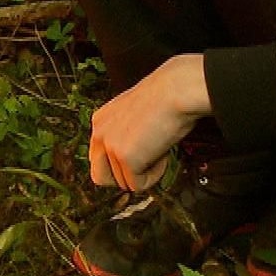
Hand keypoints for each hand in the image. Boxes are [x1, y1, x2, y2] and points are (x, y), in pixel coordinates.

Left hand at [89, 54, 211, 190]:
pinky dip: (154, 176)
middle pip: (101, 177)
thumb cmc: (166, 98)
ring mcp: (110, 146)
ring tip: (158, 148)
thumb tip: (132, 161)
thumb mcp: (136, 116)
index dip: (120, 165)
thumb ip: (125, 135)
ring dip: (144, 172)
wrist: (177, 90)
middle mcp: (99, 133)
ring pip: (123, 183)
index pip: (98, 158)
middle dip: (124, 177)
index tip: (140, 159)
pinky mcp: (125, 158)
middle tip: (146, 164)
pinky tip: (162, 153)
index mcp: (100, 121)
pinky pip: (138, 185)